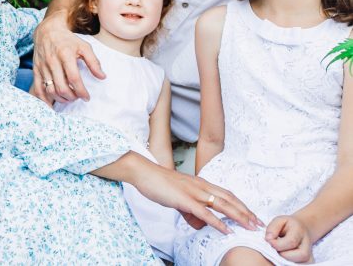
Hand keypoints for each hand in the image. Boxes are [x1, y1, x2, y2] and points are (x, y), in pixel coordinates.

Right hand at [32, 10, 104, 102]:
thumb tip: (102, 77)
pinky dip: (44, 99)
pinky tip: (52, 104)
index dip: (81, 91)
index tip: (87, 97)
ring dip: (61, 99)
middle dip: (71, 97)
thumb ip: (94, 62)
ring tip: (69, 98)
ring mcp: (43, 66)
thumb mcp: (84, 47)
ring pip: (50, 90)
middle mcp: (52, 61)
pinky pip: (38, 89)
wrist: (48, 31)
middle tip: (78, 97)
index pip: (74, 78)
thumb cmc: (68, 40)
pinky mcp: (36, 70)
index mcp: (65, 54)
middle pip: (61, 87)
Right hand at [122, 155, 261, 235]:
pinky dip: (218, 222)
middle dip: (246, 211)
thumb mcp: (178, 197)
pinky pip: (205, 213)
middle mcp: (201, 186)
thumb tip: (198, 223)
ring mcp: (194, 192)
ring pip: (222, 204)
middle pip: (229, 198)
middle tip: (259, 224)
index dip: (241, 204)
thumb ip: (190, 209)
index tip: (252, 215)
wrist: (144, 172)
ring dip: (239, 216)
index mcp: (200, 183)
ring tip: (250, 227)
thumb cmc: (159, 183)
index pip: (226, 194)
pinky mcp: (185, 200)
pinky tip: (227, 230)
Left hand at [265, 215, 312, 262]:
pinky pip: (301, 265)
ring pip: (302, 263)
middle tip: (275, 248)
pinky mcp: (309, 260)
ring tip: (280, 251)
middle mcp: (307, 242)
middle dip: (284, 253)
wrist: (300, 228)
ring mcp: (310, 252)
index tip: (269, 241)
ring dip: (287, 259)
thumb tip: (268, 239)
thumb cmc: (286, 225)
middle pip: (300, 254)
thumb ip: (272, 228)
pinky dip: (291, 262)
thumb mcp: (278, 221)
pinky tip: (285, 255)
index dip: (278, 244)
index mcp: (299, 230)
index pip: (291, 241)